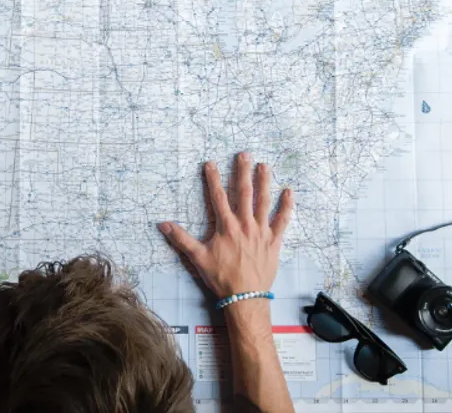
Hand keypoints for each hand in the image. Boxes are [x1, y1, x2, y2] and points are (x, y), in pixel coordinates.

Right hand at [159, 153, 293, 297]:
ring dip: (264, 182)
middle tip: (244, 155)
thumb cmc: (221, 277)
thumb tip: (163, 224)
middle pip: (244, 193)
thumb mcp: (197, 257)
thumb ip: (180, 238)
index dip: (213, 178)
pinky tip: (289, 192)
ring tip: (265, 165)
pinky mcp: (274, 241)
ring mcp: (261, 232)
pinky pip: (282, 221)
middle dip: (243, 172)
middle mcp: (245, 224)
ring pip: (264, 201)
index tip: (210, 163)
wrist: (244, 296)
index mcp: (226, 226)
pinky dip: (286, 206)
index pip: (218, 197)